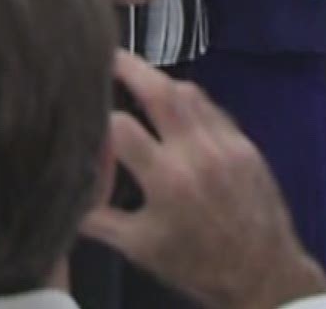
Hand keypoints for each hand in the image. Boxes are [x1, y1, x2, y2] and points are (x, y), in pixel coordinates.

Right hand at [81, 52, 325, 308]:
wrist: (262, 271)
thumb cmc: (196, 264)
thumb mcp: (140, 248)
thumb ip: (99, 219)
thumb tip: (63, 199)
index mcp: (167, 180)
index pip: (120, 129)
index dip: (96, 116)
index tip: (81, 107)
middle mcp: (197, 153)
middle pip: (161, 92)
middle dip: (132, 68)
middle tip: (109, 54)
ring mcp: (227, 144)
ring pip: (192, 94)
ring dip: (163, 82)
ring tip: (140, 78)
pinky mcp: (247, 145)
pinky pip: (215, 110)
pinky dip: (192, 102)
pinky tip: (178, 107)